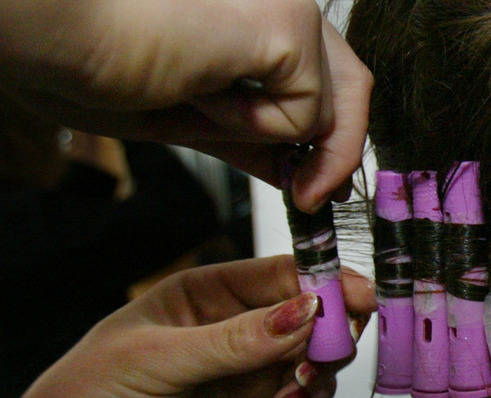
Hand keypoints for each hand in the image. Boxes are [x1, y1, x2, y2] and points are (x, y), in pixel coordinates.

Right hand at [0, 0, 371, 211]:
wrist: (53, 38)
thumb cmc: (95, 64)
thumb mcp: (195, 117)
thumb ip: (255, 138)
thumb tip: (301, 172)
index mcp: (262, 19)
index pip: (322, 81)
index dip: (327, 137)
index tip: (313, 183)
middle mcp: (283, 3)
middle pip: (350, 85)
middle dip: (336, 151)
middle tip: (311, 199)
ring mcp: (290, 7)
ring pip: (328, 107)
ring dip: (267, 135)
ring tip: (198, 106)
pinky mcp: (287, 24)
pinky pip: (302, 112)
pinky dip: (250, 126)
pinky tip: (196, 89)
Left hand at [0, 255, 375, 397]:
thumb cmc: (86, 394)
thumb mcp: (155, 357)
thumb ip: (233, 339)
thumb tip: (302, 311)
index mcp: (209, 292)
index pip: (278, 272)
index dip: (322, 277)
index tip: (354, 291)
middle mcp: (237, 325)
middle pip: (310, 310)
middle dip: (333, 321)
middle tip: (337, 338)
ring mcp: (250, 369)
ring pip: (316, 352)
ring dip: (323, 362)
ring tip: (299, 379)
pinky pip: (304, 394)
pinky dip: (308, 396)